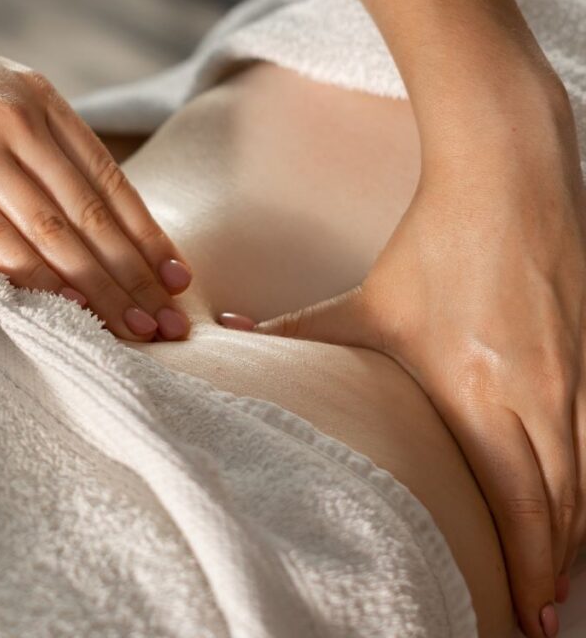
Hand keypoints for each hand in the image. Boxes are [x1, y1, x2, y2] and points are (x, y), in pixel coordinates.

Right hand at [0, 0, 192, 341]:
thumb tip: (51, 197)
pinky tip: (63, 313)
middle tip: (172, 324)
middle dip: (138, 275)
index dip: (149, 234)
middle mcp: (15, 116)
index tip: (178, 277)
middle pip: (92, 212)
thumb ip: (17, 133)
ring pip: (53, 231)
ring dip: (99, 289)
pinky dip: (34, 280)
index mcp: (35, 95)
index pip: (108, 177)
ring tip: (134, 332)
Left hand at [247, 78, 585, 637]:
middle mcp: (538, 397)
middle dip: (550, 573)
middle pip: (560, 510)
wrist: (506, 184)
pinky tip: (571, 508)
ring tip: (553, 583)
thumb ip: (299, 327)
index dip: (524, 570)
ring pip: (585, 482)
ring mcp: (574, 379)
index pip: (516, 505)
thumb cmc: (435, 245)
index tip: (520, 618)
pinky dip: (584, 488)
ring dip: (571, 537)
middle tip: (535, 622)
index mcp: (478, 392)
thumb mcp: (367, 300)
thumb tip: (227, 327)